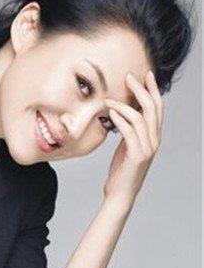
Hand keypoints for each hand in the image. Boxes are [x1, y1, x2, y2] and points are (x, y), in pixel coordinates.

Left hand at [103, 70, 163, 206]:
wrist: (120, 193)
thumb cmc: (121, 169)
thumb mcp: (127, 146)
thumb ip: (129, 131)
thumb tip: (122, 113)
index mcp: (153, 136)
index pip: (157, 108)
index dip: (153, 90)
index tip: (145, 75)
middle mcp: (154, 140)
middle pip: (153, 108)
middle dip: (141, 90)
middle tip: (129, 77)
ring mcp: (148, 148)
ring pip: (141, 118)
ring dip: (124, 105)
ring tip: (109, 100)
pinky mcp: (137, 155)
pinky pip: (130, 132)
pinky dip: (120, 120)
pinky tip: (110, 113)